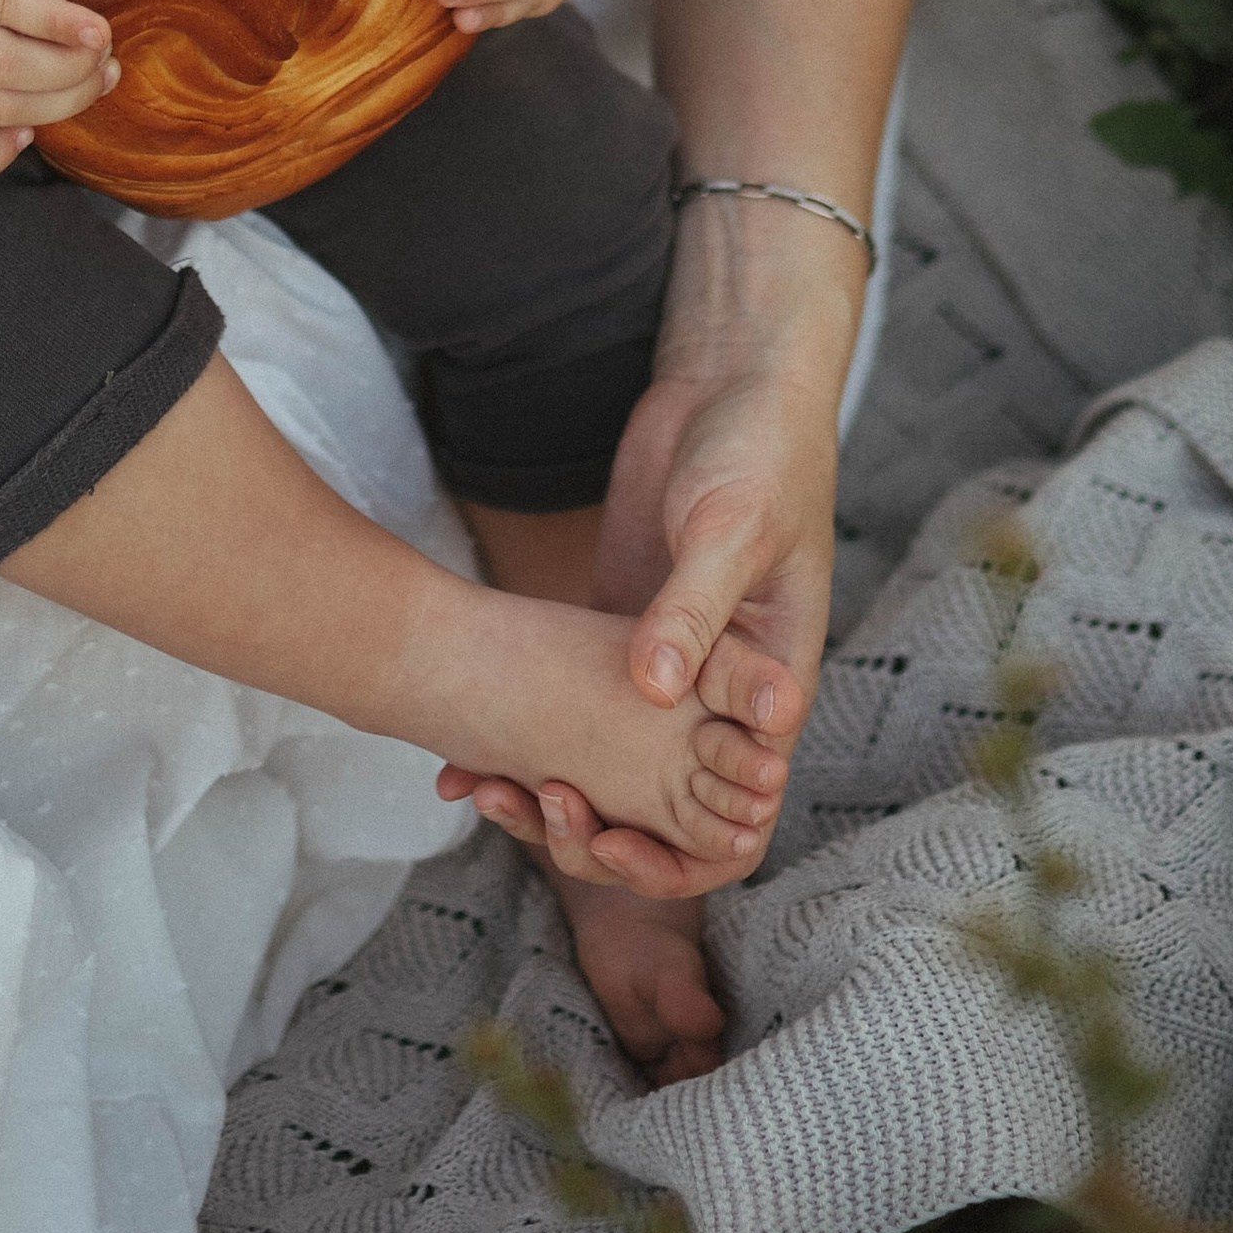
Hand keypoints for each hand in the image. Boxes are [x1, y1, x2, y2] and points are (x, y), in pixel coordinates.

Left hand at [443, 258, 852, 891]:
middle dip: (599, 830)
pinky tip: (462, 746)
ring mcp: (666, 663)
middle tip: (529, 810)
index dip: (681, 852)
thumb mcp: (732, 528)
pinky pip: (574, 703)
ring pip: (610, 764)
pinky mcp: (621, 627)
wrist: (731, 380)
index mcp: (770, 684)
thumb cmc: (760, 449)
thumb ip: (694, 609)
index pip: (740, 811)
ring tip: (479, 787)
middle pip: (665, 807)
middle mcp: (719, 691)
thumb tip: (652, 692)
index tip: (612, 842)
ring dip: (551, 790)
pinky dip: (526, 732)